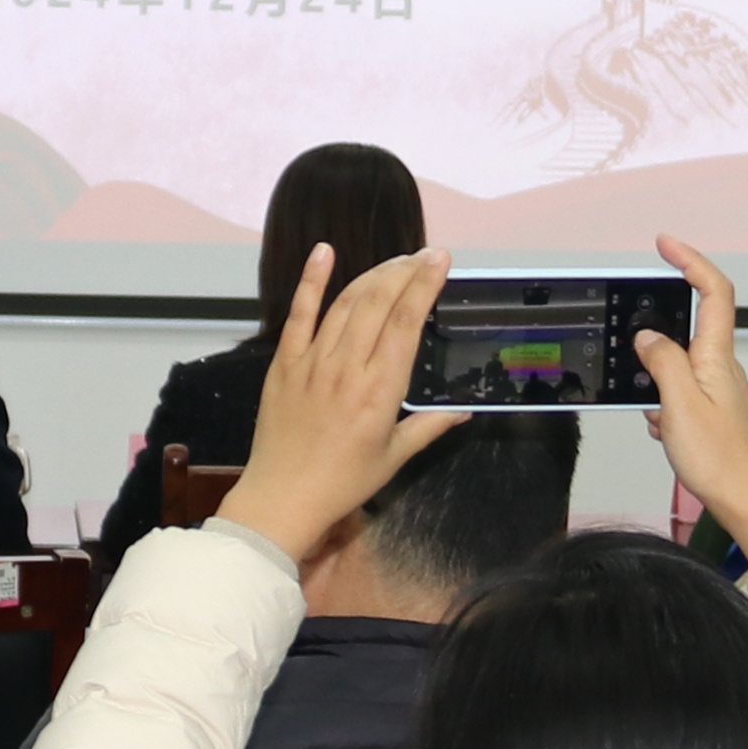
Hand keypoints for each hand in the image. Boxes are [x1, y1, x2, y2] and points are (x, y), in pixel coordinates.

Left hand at [222, 246, 463, 568]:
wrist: (284, 497)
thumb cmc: (343, 482)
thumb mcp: (394, 457)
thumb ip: (429, 427)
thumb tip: (463, 412)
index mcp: (381, 389)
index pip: (407, 322)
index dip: (425, 284)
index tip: (440, 259)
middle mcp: (348, 367)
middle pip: (379, 302)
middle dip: (405, 271)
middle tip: (423, 256)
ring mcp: (313, 361)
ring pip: (346, 303)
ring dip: (373, 275)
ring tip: (395, 262)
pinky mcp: (284, 363)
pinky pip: (300, 314)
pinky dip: (312, 280)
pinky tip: (325, 252)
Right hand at [632, 235, 747, 563]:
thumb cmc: (722, 460)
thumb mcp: (680, 405)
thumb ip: (662, 363)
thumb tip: (647, 336)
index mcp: (716, 356)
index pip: (712, 291)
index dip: (690, 261)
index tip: (664, 244)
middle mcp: (721, 367)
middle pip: (695, 322)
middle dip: (661, 319)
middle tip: (632, 325)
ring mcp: (720, 390)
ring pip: (682, 362)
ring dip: (657, 372)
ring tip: (646, 399)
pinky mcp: (715, 413)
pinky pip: (682, 392)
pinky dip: (664, 401)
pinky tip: (660, 425)